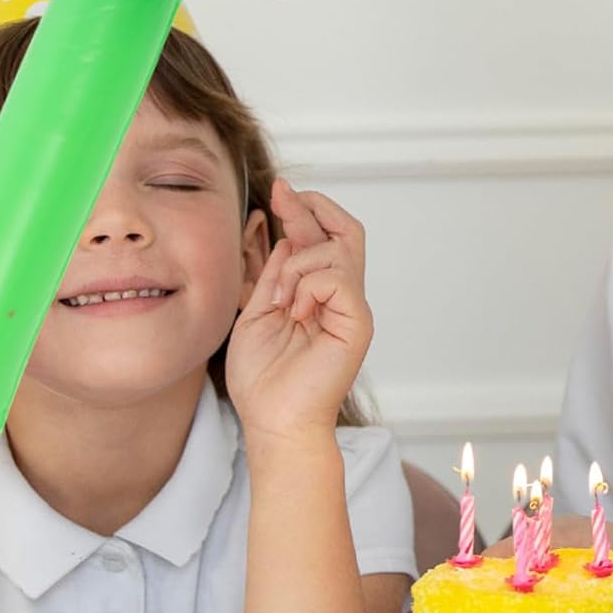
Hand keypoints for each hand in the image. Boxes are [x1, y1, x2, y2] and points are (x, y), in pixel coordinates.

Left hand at [224, 179, 371, 443]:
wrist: (272, 422)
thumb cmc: (263, 380)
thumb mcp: (256, 311)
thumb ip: (273, 275)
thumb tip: (282, 237)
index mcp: (318, 295)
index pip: (322, 238)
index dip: (303, 209)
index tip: (278, 190)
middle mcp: (340, 298)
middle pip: (346, 231)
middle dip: (314, 207)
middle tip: (284, 195)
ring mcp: (351, 310)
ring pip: (339, 250)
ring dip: (299, 263)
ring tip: (280, 299)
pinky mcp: (356, 324)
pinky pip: (338, 278)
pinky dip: (309, 284)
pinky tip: (293, 310)